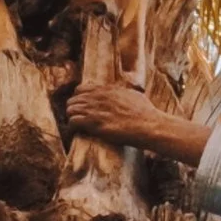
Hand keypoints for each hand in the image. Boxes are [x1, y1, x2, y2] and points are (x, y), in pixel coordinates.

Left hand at [64, 82, 212, 167]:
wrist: (150, 125)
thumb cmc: (146, 113)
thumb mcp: (135, 95)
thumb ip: (125, 91)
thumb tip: (128, 90)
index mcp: (107, 90)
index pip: (81, 89)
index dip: (79, 98)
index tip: (82, 107)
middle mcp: (99, 97)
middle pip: (73, 99)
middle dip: (73, 109)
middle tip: (77, 119)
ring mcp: (97, 110)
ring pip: (70, 109)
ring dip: (71, 118)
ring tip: (76, 127)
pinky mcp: (95, 124)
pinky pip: (73, 121)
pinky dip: (72, 127)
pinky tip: (76, 132)